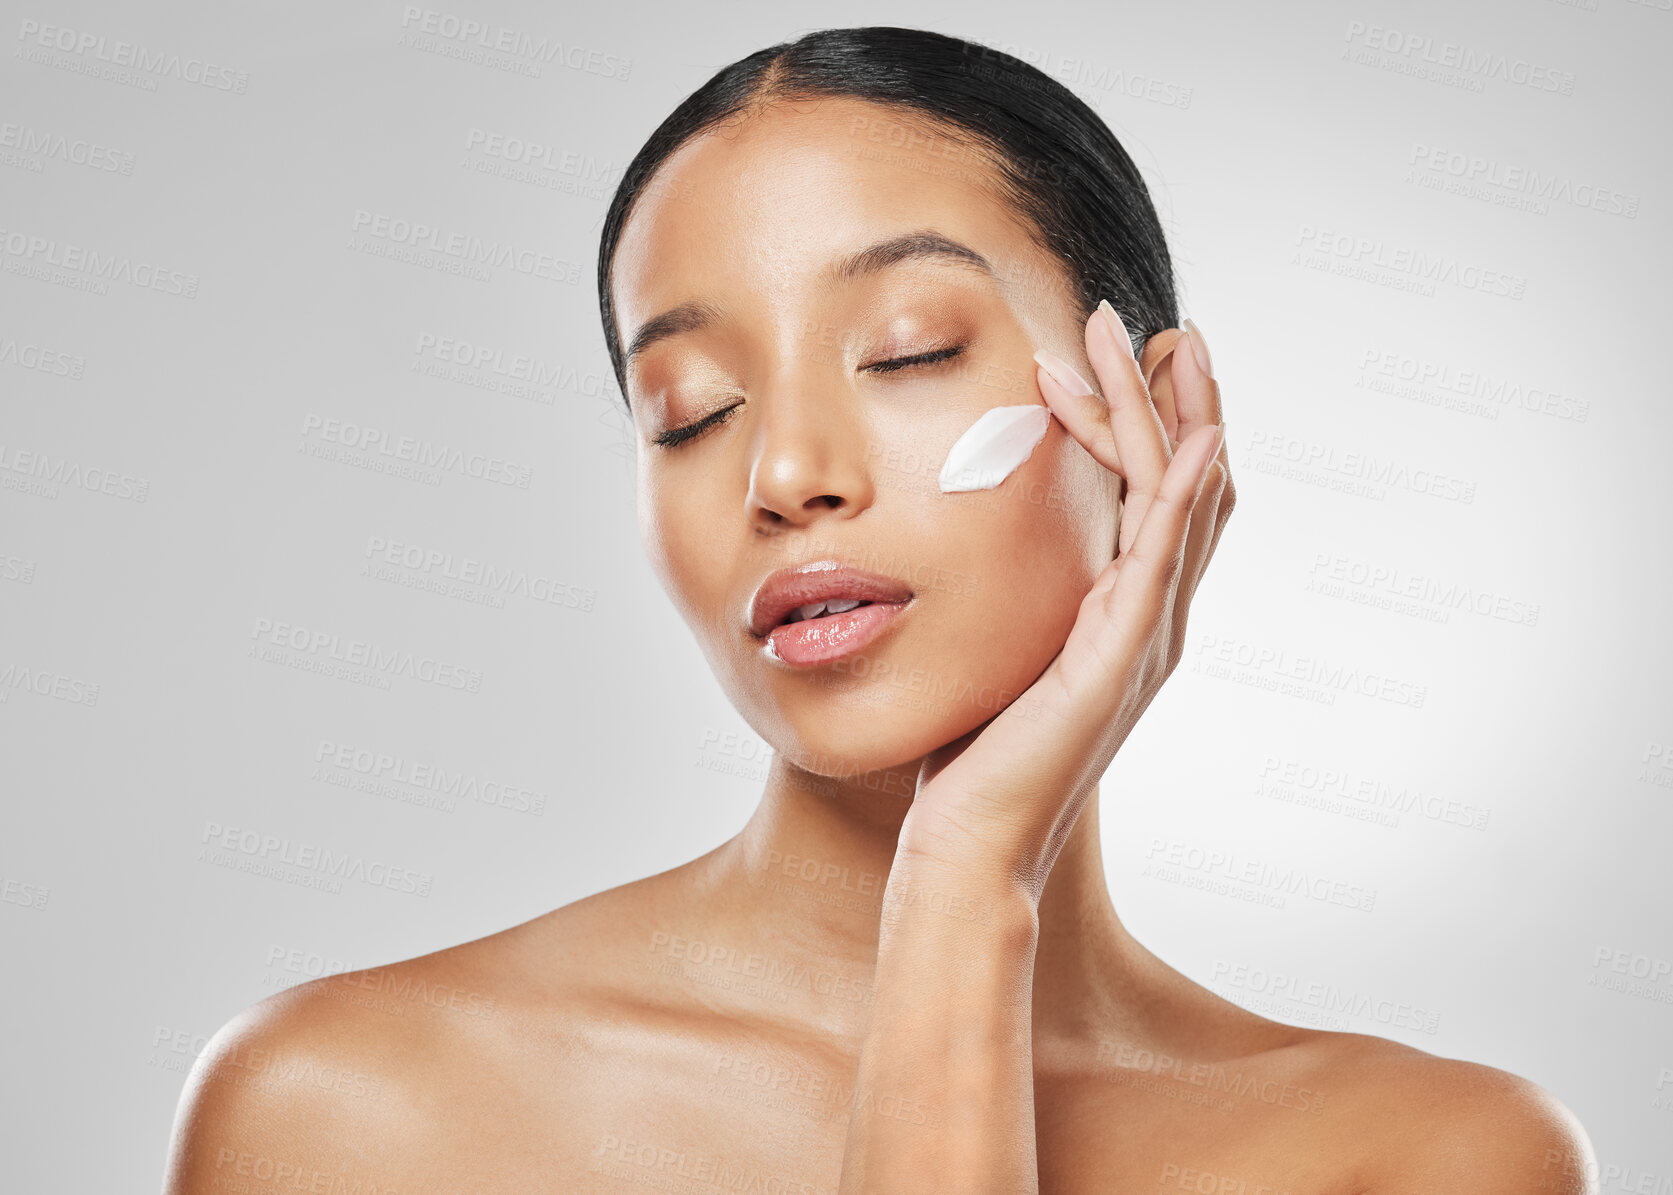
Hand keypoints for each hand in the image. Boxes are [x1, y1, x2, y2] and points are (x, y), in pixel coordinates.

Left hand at [900, 302, 1234, 896]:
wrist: (966, 844)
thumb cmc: (971, 758)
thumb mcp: (998, 653)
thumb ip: (1014, 601)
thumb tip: (976, 546)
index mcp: (1122, 616)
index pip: (1157, 498)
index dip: (1153, 423)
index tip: (1127, 354)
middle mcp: (1150, 621)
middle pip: (1188, 485)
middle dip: (1177, 398)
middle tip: (1165, 323)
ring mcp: (1143, 640)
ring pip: (1179, 502)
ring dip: (1173, 416)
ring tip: (1160, 339)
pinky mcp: (1119, 660)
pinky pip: (1164, 562)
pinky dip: (1186, 498)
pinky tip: (1198, 441)